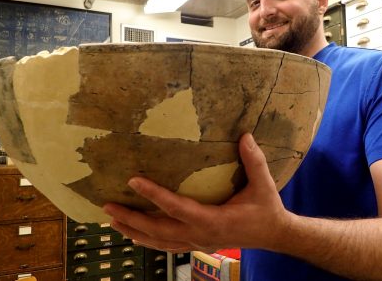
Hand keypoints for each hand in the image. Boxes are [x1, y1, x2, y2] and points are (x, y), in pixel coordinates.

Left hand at [103, 133, 289, 252]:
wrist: (274, 234)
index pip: (176, 207)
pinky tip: (136, 236)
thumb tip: (245, 135)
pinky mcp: (198, 244)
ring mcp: (198, 243)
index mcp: (213, 220)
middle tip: (108, 206)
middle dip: (132, 218)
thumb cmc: (267, 209)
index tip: (133, 180)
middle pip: (159, 230)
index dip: (154, 194)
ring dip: (135, 232)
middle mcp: (201, 235)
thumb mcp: (264, 184)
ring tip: (113, 221)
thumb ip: (254, 160)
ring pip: (160, 242)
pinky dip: (149, 241)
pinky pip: (168, 246)